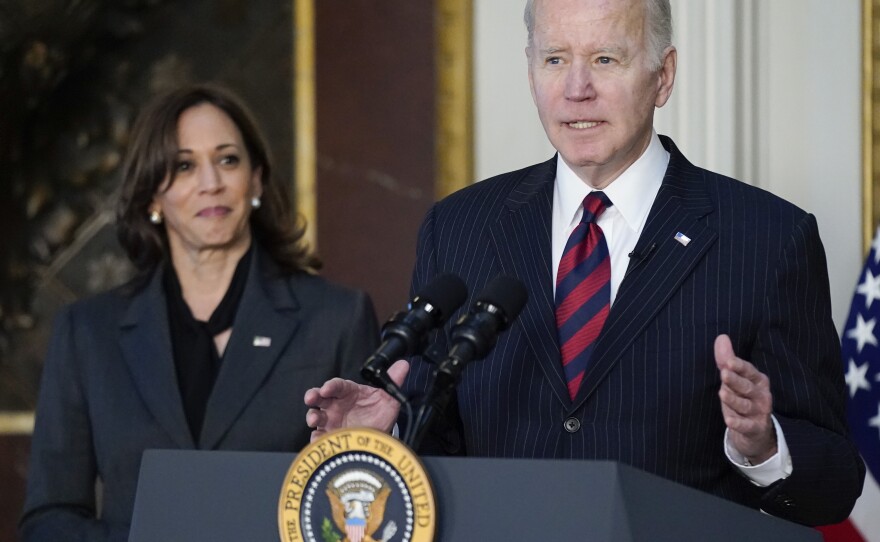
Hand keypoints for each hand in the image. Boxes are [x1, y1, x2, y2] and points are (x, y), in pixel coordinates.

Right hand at [304, 359, 408, 440]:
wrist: (379, 436)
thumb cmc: (379, 414)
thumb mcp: (388, 398)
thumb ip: (393, 381)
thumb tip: (404, 364)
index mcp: (349, 392)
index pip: (337, 385)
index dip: (331, 385)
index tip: (327, 388)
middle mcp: (337, 405)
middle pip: (320, 397)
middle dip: (313, 395)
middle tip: (311, 398)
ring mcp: (331, 421)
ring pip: (316, 415)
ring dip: (312, 416)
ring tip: (314, 420)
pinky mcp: (330, 436)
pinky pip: (319, 436)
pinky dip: (316, 438)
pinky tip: (318, 439)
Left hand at [714, 334, 776, 463]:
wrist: (755, 431)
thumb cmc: (742, 397)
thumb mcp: (734, 379)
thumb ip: (727, 359)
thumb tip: (721, 337)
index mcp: (758, 380)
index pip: (749, 371)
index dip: (739, 366)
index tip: (728, 361)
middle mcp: (761, 395)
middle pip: (747, 387)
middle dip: (736, 381)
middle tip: (724, 374)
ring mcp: (759, 412)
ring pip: (745, 405)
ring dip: (734, 400)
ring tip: (722, 393)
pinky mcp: (755, 428)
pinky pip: (746, 426)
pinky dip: (738, 424)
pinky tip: (728, 421)